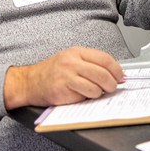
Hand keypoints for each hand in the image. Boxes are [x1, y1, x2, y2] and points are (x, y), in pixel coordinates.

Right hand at [3, 47, 122, 108]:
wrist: (28, 82)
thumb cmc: (52, 72)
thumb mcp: (71, 59)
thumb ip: (91, 63)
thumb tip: (115, 73)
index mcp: (76, 52)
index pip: (105, 58)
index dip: (116, 69)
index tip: (121, 76)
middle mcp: (71, 62)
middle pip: (103, 74)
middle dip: (112, 83)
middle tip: (112, 87)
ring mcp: (66, 76)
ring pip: (96, 87)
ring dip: (99, 93)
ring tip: (94, 92)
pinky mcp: (61, 91)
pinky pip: (84, 97)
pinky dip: (86, 98)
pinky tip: (80, 95)